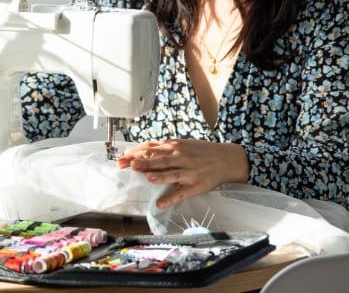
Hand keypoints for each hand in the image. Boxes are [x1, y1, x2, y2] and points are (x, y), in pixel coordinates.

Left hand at [117, 139, 249, 208]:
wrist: (226, 159)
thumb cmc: (200, 152)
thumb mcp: (183, 144)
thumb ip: (164, 147)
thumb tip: (144, 148)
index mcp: (174, 147)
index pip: (151, 148)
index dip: (136, 153)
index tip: (122, 157)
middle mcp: (180, 157)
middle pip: (158, 159)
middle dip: (142, 162)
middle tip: (127, 165)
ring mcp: (188, 172)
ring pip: (171, 173)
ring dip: (158, 175)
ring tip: (146, 178)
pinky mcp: (194, 186)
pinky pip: (181, 193)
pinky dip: (170, 199)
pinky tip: (160, 204)